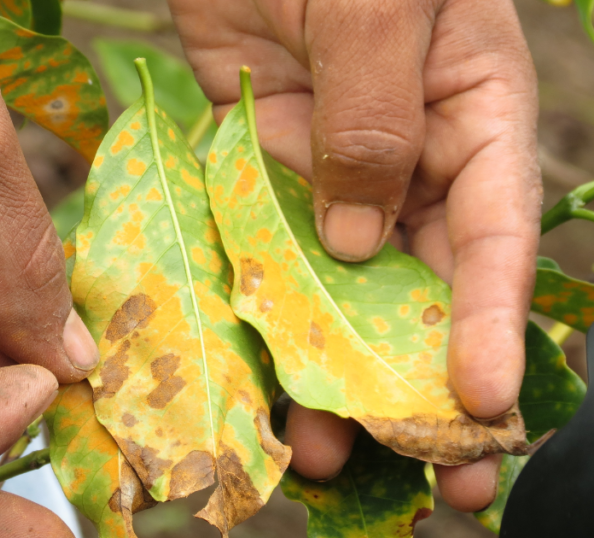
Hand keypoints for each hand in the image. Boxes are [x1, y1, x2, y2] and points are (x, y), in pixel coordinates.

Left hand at [168, 0, 540, 510]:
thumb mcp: (372, 4)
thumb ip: (375, 117)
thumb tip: (361, 242)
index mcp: (473, 111)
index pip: (496, 230)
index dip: (491, 322)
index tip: (481, 403)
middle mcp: (410, 156)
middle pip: (428, 286)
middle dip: (427, 382)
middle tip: (440, 475)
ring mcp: (331, 171)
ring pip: (343, 290)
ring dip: (338, 370)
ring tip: (329, 452)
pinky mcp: (259, 173)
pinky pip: (265, 254)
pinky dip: (264, 315)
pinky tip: (259, 377)